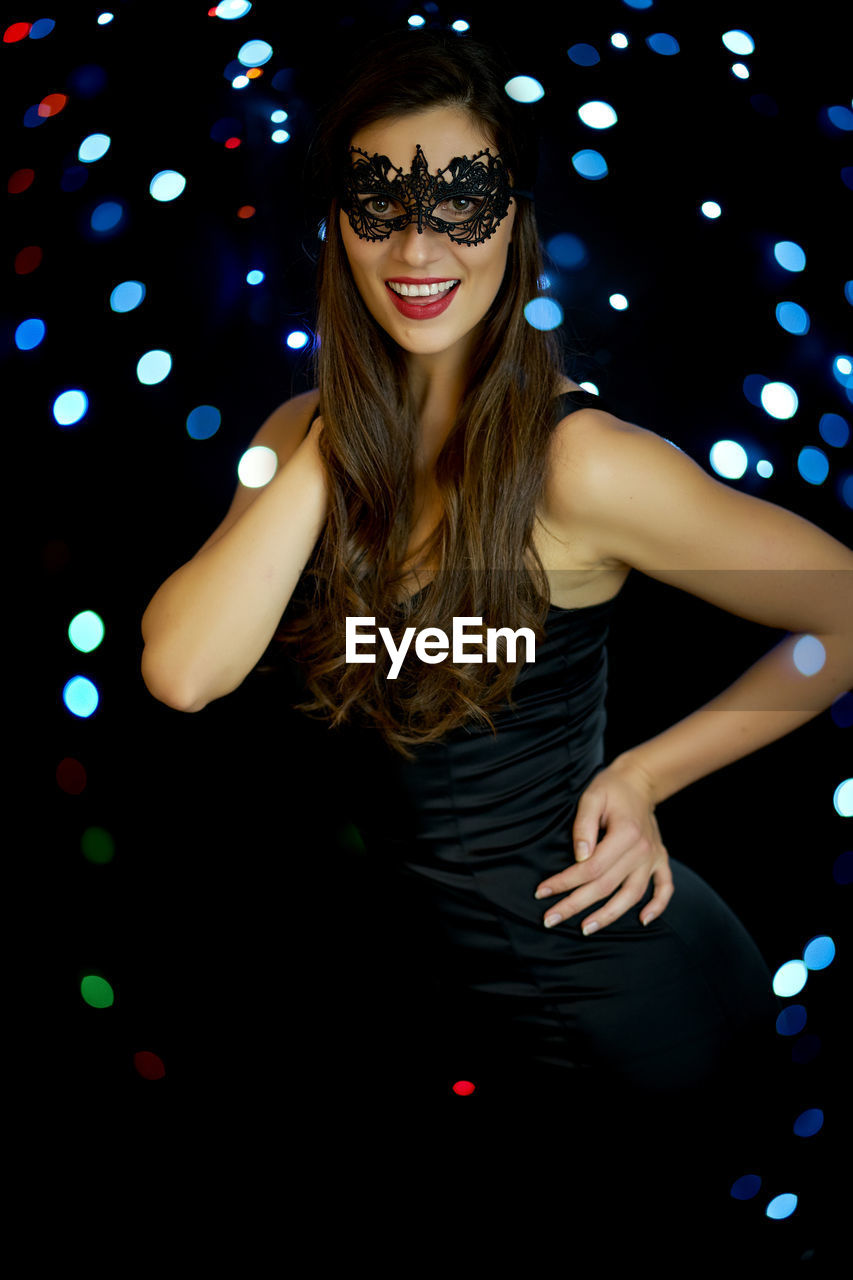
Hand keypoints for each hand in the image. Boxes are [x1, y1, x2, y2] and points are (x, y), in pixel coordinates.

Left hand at [533, 757, 673, 934]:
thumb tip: (579, 857)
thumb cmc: (611, 788)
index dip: (565, 883)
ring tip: (585, 928)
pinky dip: (658, 906)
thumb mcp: (592, 798)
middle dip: (576, 905)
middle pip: (606, 887)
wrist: (640, 781)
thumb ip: (584, 827)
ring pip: (632, 895)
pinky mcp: (660, 860)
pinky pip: (664, 888)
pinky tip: (643, 921)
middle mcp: (642, 851)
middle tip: (550, 919)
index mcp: (625, 835)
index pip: (591, 868)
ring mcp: (652, 858)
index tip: (542, 892)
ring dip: (609, 915)